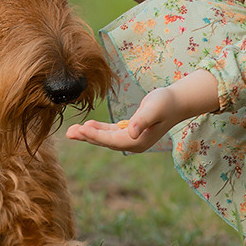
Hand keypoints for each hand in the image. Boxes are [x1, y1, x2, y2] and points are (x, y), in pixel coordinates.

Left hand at [66, 71, 219, 153]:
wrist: (177, 101)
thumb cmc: (166, 102)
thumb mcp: (154, 108)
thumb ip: (142, 120)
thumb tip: (132, 132)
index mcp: (139, 141)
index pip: (112, 140)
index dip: (96, 135)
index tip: (82, 128)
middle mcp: (134, 144)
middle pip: (106, 142)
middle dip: (87, 137)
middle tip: (69, 132)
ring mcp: (132, 139)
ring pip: (105, 138)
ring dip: (89, 134)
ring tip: (72, 131)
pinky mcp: (130, 132)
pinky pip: (110, 133)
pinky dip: (98, 130)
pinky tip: (87, 126)